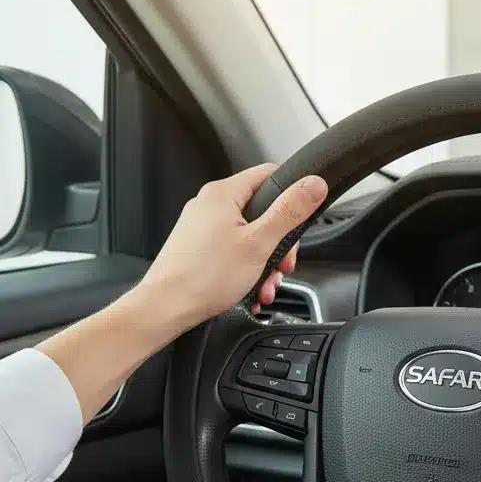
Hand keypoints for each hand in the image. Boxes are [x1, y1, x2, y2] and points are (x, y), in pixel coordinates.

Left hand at [139, 163, 327, 326]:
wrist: (166, 307)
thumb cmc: (203, 277)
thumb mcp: (259, 243)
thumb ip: (289, 211)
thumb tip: (313, 185)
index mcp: (223, 194)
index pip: (269, 174)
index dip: (292, 194)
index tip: (302, 217)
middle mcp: (209, 205)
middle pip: (263, 211)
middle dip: (279, 243)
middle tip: (282, 264)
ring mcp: (202, 226)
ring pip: (251, 235)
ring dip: (266, 262)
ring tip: (265, 284)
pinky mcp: (199, 246)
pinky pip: (234, 250)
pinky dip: (248, 268)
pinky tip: (251, 288)